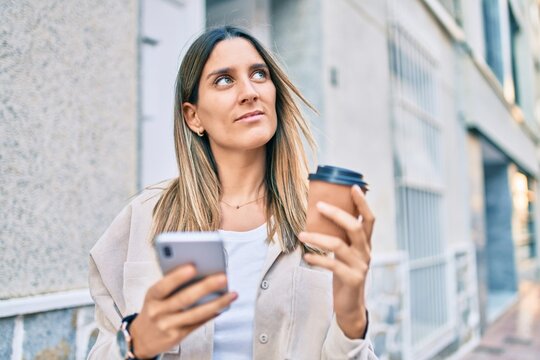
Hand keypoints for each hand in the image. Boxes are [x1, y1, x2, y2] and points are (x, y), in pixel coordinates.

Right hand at [129, 264, 237, 357]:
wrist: (141, 338)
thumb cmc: (154, 309)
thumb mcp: (155, 296)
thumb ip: (172, 285)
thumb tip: (199, 272)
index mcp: (152, 296)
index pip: (164, 285)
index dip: (177, 277)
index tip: (193, 267)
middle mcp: (158, 311)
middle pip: (184, 299)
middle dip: (206, 287)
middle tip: (222, 277)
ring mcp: (168, 325)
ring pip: (196, 314)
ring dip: (217, 303)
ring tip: (231, 294)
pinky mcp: (177, 336)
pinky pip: (198, 324)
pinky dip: (212, 314)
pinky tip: (223, 306)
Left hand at [299, 184, 374, 338]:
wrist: (350, 305)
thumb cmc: (344, 273)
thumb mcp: (345, 253)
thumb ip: (339, 237)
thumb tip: (320, 215)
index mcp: (365, 243)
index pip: (369, 219)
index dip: (363, 202)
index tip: (353, 186)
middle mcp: (366, 251)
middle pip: (354, 227)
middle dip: (336, 214)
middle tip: (318, 205)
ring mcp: (360, 265)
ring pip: (338, 245)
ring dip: (317, 238)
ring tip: (301, 235)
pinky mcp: (352, 279)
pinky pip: (332, 265)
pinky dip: (317, 259)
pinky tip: (306, 257)